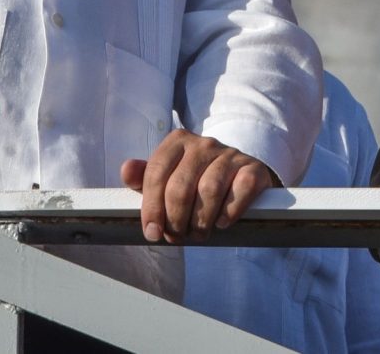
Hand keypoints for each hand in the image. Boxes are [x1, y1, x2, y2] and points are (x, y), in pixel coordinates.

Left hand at [120, 132, 277, 242]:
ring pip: (209, 190)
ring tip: (197, 234)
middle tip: (176, 237)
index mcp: (177, 142)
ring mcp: (230, 154)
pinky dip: (229, 211)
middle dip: (175, 219)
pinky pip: (240, 190)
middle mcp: (203, 143)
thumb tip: (126, 170)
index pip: (156, 173)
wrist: (239, 175)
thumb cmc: (196, 180)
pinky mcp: (253, 168)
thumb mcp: (168, 177)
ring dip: (200, 221)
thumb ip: (144, 177)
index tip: (152, 233)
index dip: (151, 208)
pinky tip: (222, 223)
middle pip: (180, 186)